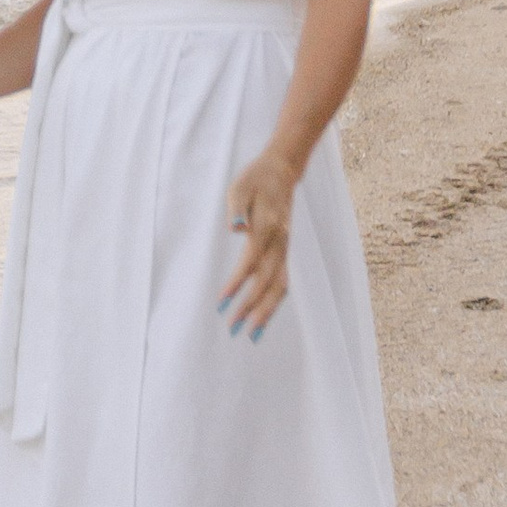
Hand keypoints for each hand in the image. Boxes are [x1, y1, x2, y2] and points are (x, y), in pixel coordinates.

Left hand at [220, 145, 300, 337]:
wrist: (281, 172)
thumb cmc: (255, 178)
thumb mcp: (240, 185)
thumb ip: (237, 207)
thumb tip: (236, 228)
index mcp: (267, 226)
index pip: (251, 261)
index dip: (237, 282)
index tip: (222, 301)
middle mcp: (280, 241)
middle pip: (267, 281)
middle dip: (251, 307)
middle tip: (233, 328)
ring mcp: (284, 248)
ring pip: (280, 286)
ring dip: (266, 312)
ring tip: (252, 334)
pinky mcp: (284, 251)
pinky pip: (282, 281)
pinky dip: (274, 302)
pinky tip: (262, 317)